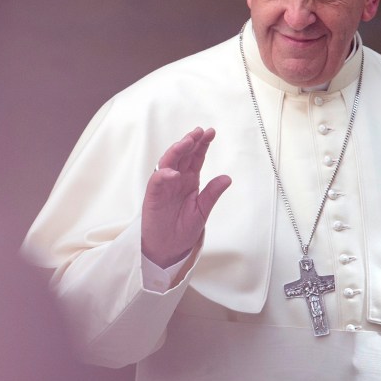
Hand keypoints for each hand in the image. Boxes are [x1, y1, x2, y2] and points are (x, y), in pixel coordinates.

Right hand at [141, 127, 231, 267]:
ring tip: (187, 142)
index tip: (210, 132)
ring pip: (168, 162)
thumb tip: (227, 178)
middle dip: (190, 141)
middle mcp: (176, 179)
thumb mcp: (203, 211)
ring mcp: (164, 186)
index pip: (196, 157)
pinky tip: (174, 172)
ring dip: (176, 151)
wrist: (168, 249)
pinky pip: (157, 181)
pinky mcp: (153, 196)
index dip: (202, 144)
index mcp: (190, 181)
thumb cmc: (183, 230)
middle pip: (182, 155)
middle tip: (199, 132)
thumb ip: (212, 194)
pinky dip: (164, 175)